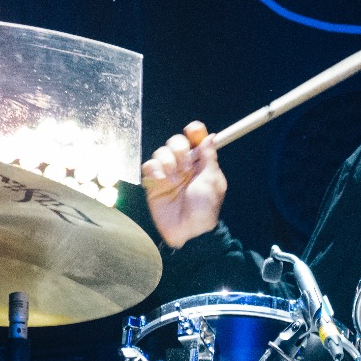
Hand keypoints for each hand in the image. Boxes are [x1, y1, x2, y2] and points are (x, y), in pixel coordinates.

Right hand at [141, 121, 226, 247]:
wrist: (188, 232)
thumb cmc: (205, 209)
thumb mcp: (212, 182)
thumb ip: (209, 158)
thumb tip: (211, 137)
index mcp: (201, 164)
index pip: (196, 140)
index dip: (194, 131)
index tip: (193, 129)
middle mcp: (184, 166)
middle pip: (176, 142)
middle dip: (179, 148)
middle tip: (185, 165)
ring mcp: (168, 174)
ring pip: (161, 151)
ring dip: (167, 160)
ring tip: (174, 177)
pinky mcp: (154, 184)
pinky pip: (148, 166)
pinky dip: (154, 169)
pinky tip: (161, 181)